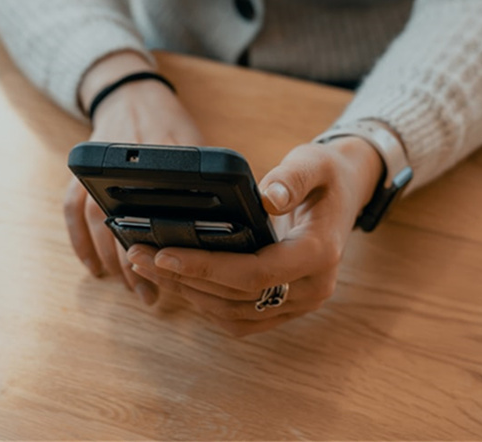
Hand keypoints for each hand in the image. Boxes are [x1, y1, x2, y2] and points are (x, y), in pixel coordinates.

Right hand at [64, 51, 204, 305]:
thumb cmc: (171, 124)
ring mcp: (97, 170)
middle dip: (136, 264)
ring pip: (96, 222)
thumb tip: (235, 226)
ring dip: (112, 261)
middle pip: (122, 222)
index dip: (165, 244)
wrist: (132, 94)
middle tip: (150, 295)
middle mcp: (123, 165)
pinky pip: (72, 212)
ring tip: (131, 288)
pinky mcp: (80, 174)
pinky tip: (95, 270)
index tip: (174, 271)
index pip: (159, 206)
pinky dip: (80, 244)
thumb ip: (208, 180)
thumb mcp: (197, 146)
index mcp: (159, 157)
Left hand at [127, 137, 382, 335]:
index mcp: (320, 253)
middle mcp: (312, 288)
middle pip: (237, 297)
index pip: (256, 272)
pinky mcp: (284, 309)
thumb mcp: (313, 162)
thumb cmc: (324, 176)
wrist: (343, 196)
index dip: (206, 266)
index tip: (163, 253)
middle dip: (183, 278)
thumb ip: (292, 177)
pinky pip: (239, 320)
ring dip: (187, 294)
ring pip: (233, 314)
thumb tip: (267, 198)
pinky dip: (205, 304)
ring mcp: (299, 304)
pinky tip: (176, 282)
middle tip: (137, 256)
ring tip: (146, 266)